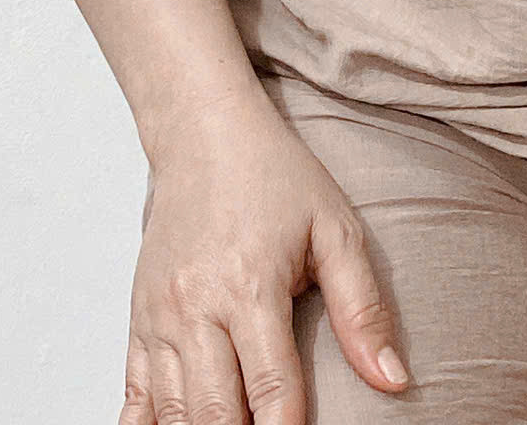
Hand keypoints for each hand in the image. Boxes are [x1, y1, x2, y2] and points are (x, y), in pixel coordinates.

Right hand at [120, 91, 408, 424]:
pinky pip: (133, 397)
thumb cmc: (273, 175)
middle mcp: (195, 306)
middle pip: (215, 412)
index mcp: (249, 285)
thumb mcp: (333, 227)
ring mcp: (159, 317)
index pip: (271, 387)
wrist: (202, 131)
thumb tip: (393, 379)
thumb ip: (362, 307)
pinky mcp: (138, 321)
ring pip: (172, 413)